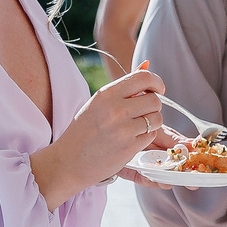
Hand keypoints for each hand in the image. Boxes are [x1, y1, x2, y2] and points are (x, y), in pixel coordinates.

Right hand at [33, 68, 170, 206]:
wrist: (69, 161)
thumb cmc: (83, 131)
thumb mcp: (98, 103)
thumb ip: (123, 86)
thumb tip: (147, 65)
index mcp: (106, 94)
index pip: (143, 78)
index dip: (156, 82)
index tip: (157, 89)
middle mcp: (115, 110)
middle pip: (154, 100)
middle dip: (153, 105)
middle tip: (143, 112)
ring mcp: (123, 130)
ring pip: (156, 119)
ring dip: (152, 122)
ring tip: (137, 126)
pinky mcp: (129, 147)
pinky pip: (151, 135)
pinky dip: (146, 136)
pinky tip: (132, 138)